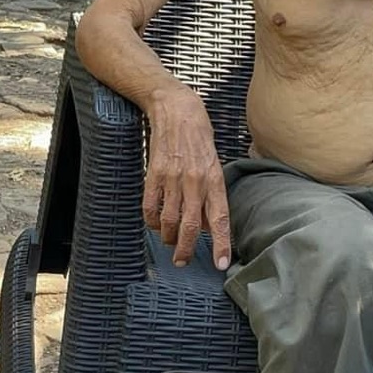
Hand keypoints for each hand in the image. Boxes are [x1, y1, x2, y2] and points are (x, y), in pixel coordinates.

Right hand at [144, 85, 232, 268]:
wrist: (176, 108)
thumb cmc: (198, 136)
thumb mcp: (213, 163)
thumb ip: (211, 193)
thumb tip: (210, 222)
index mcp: (214, 179)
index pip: (220, 218)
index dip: (221, 244)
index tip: (222, 264)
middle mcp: (195, 181)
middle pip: (191, 225)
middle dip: (187, 249)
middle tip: (183, 262)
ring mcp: (173, 178)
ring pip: (169, 220)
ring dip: (168, 237)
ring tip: (169, 243)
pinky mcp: (153, 173)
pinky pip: (150, 206)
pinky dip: (151, 220)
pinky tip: (154, 224)